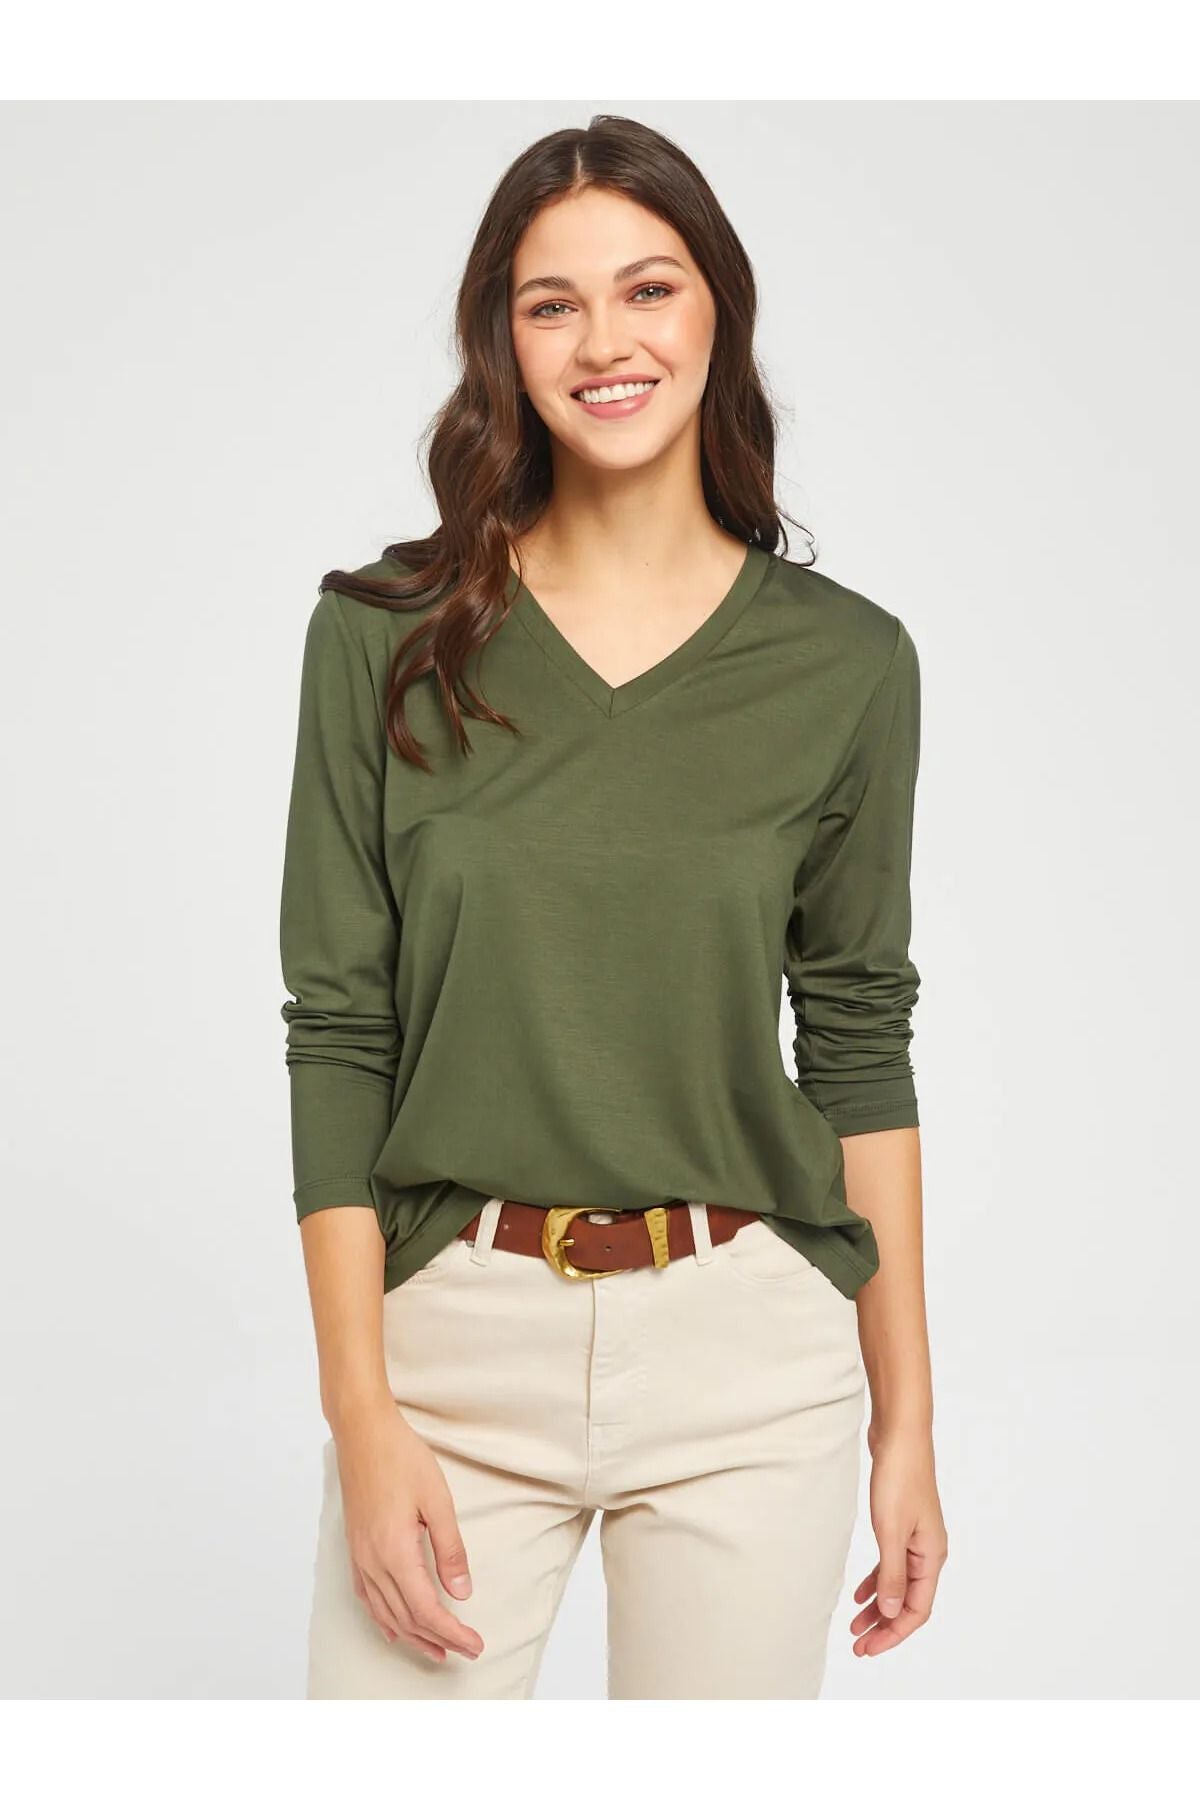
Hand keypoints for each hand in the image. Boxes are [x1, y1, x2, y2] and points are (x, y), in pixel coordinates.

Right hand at [331, 1399, 484, 1663]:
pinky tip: (394, 1628)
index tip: (475, 1644)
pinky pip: (367, 1598)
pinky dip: (384, 1620)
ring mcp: (360, 1557)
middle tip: (467, 1650)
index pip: (427, 1609)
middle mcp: (372, 1562)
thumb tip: (462, 1592)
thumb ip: (450, 1548)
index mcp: (395, 1552)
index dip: (453, 1632)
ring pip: (385, 1614)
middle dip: (439, 1639)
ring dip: (411, 1636)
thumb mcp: (437, 1500)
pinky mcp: (354, 1549)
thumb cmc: (401, 1458)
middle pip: (406, 1618)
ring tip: (437, 1650)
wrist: (362, 1433)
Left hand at [851, 1428, 947, 1657]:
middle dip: (883, 1626)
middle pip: (907, 1602)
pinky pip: (891, 1564)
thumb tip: (889, 1613)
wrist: (900, 1435)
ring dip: (878, 1606)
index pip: (916, 1610)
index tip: (868, 1649)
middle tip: (857, 1645)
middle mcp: (929, 1552)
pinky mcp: (902, 1525)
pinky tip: (859, 1592)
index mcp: (932, 1556)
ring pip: (898, 1585)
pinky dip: (876, 1581)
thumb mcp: (891, 1531)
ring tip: (854, 1625)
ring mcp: (916, 1538)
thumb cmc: (899, 1478)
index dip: (893, 1634)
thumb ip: (891, 1574)